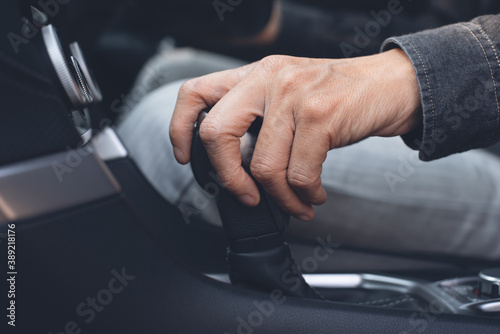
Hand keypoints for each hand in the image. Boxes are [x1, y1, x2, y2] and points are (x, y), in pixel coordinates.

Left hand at [170, 49, 420, 220]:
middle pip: (217, 133)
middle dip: (230, 178)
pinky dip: (305, 195)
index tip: (186, 157)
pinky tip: (315, 195)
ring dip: (280, 198)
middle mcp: (269, 78)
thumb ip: (260, 117)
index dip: (179, 128)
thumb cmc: (339, 97)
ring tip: (297, 204)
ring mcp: (294, 94)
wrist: (392, 85)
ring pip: (263, 165)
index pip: (195, 92)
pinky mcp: (321, 115)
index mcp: (254, 74)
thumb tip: (235, 166)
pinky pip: (298, 173)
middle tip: (248, 197)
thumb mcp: (290, 94)